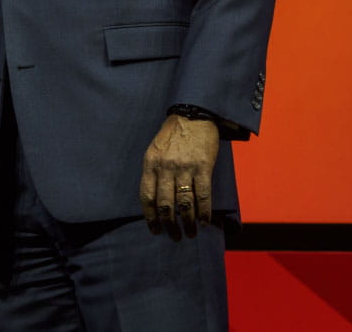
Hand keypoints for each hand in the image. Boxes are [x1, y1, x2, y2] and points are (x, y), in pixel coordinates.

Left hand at [139, 115, 219, 237]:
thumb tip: (156, 201)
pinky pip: (203, 196)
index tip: (155, 230)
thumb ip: (154, 172)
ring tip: (190, 233)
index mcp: (151, 163)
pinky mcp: (203, 167)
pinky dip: (204, 213)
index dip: (150, 217)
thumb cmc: (172, 134)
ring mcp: (185, 167)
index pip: (147, 196)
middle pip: (165, 205)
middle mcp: (166, 167)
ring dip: (188, 223)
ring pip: (184, 204)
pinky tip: (205, 222)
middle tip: (175, 236)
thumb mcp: (155, 150)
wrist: (192, 114)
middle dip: (169, 225)